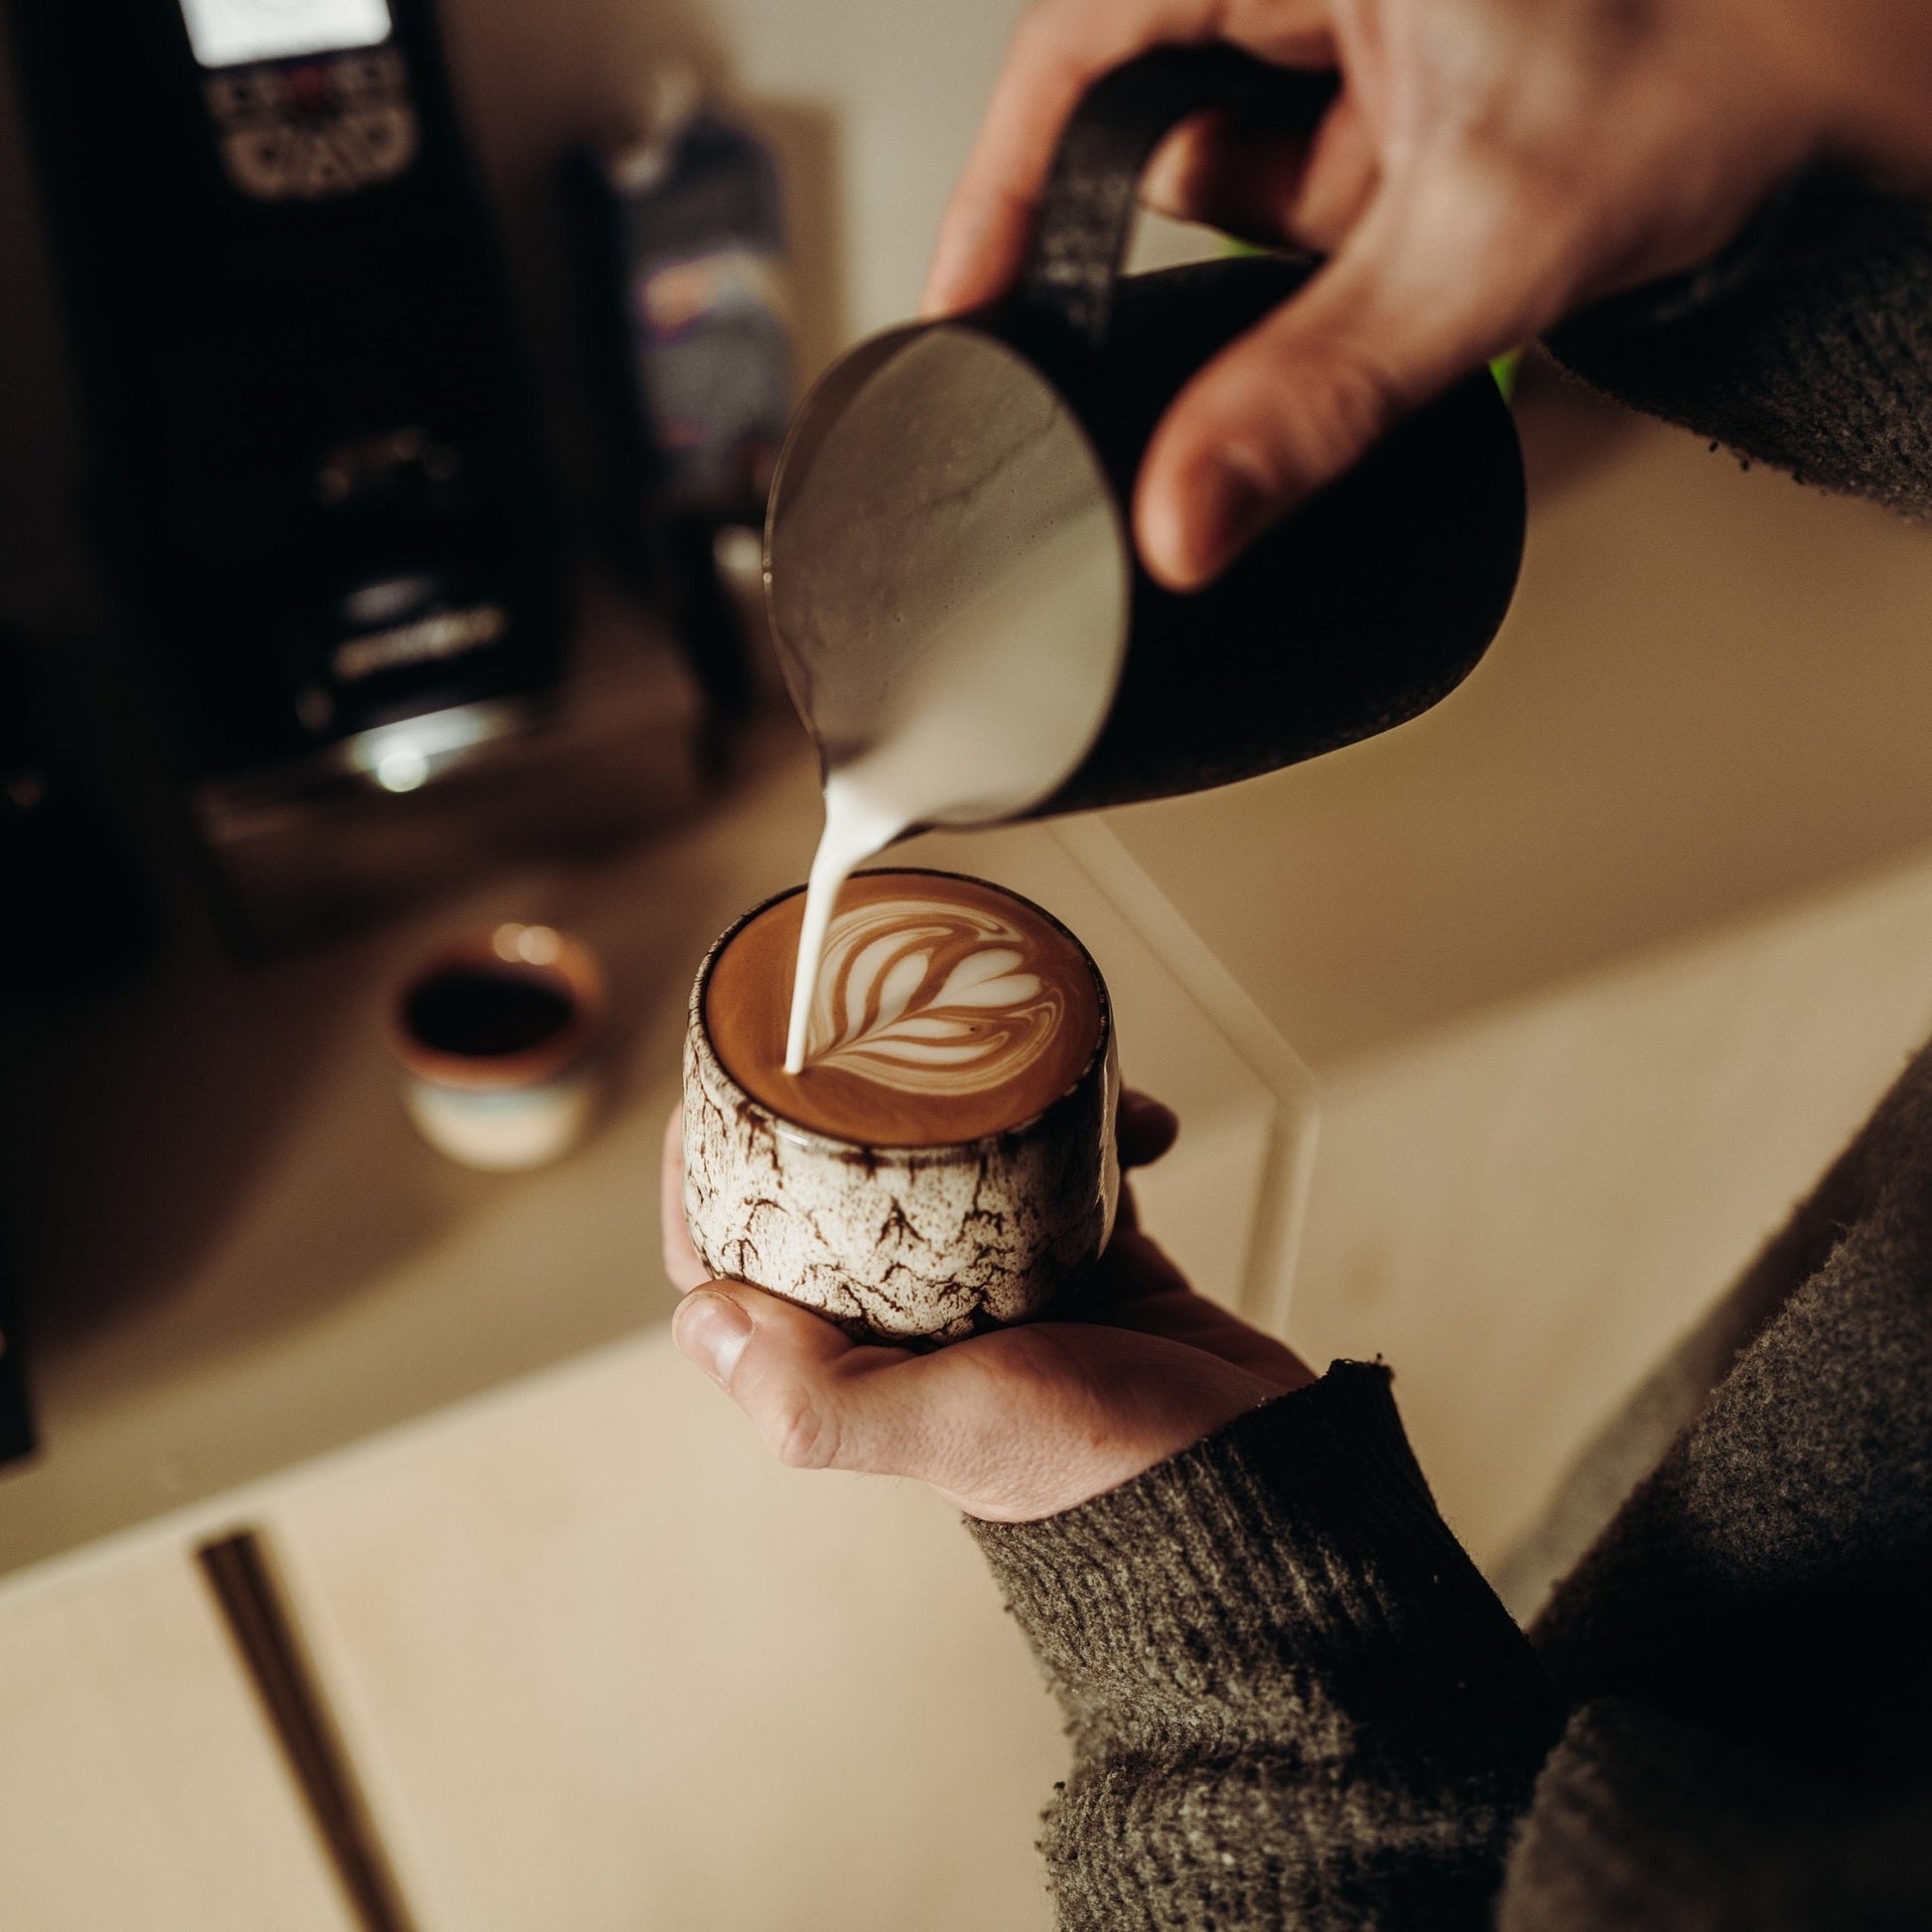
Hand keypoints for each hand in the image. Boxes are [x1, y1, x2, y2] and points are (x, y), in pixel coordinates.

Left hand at [660, 1092, 1313, 1522]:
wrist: (1269, 1482)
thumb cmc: (1106, 1467)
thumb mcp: (952, 1427)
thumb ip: (822, 1396)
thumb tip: (699, 1318)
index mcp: (862, 1364)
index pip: (740, 1259)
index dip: (705, 1173)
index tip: (723, 1079)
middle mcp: (920, 1323)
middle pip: (844, 1186)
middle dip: (857, 1105)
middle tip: (883, 1030)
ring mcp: (1008, 1287)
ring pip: (964, 1158)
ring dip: (995, 1100)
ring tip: (1041, 1062)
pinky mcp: (1095, 1259)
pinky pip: (1071, 1163)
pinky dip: (1099, 1128)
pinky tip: (1139, 1120)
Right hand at [921, 0, 1833, 589]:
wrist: (1855, 47)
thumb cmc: (1721, 40)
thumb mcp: (1485, 237)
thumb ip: (1316, 393)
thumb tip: (1185, 517)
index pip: (1072, 52)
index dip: (1003, 194)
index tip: (966, 313)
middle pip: (1150, 110)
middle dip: (1201, 231)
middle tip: (1258, 293)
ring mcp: (1355, 15)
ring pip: (1242, 148)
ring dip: (1296, 234)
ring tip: (1414, 223)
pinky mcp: (1396, 64)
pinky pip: (1310, 163)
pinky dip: (1339, 228)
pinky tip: (1421, 229)